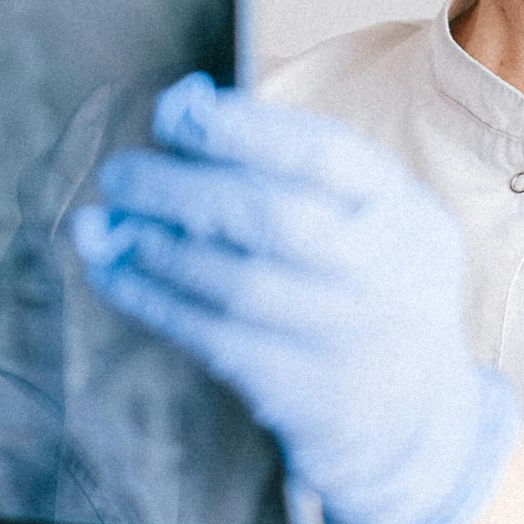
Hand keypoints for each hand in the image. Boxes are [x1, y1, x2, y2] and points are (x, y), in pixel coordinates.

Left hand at [68, 74, 521, 523]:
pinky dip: (152, 299)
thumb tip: (184, 103)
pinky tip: (116, 273)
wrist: (414, 420)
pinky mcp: (299, 389)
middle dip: (181, 188)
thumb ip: (292, 161)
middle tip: (122, 173)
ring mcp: (342, 336)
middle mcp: (382, 272)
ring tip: (109, 222)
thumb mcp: (372, 216)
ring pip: (234, 282)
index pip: (323, 155)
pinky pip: (211, 335)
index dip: (241, 128)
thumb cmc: (370, 286)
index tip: (175, 111)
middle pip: (272, 218)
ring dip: (155, 246)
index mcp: (403, 212)